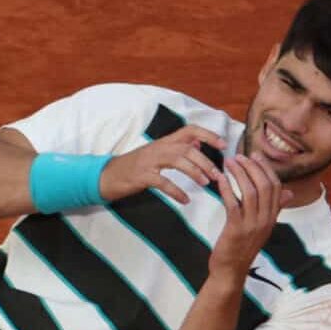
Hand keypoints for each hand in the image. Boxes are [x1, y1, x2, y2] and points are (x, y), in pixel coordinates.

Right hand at [98, 124, 224, 203]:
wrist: (106, 176)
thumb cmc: (134, 167)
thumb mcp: (156, 154)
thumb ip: (176, 149)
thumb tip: (197, 145)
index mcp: (164, 141)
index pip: (190, 130)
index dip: (208, 135)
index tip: (223, 145)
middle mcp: (158, 147)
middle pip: (187, 148)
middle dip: (206, 161)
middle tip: (218, 175)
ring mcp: (149, 161)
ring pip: (178, 161)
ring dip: (195, 172)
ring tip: (206, 183)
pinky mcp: (142, 176)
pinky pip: (163, 182)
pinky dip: (176, 191)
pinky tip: (185, 199)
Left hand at [209, 155, 289, 281]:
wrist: (230, 270)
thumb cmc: (242, 246)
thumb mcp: (262, 226)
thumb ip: (274, 208)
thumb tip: (289, 193)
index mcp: (273, 216)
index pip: (276, 186)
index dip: (266, 168)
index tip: (255, 155)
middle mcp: (266, 219)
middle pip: (265, 185)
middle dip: (252, 167)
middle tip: (238, 156)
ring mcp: (252, 225)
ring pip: (250, 191)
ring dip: (239, 173)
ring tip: (228, 163)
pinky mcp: (236, 229)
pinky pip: (233, 203)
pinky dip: (227, 188)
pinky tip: (220, 179)